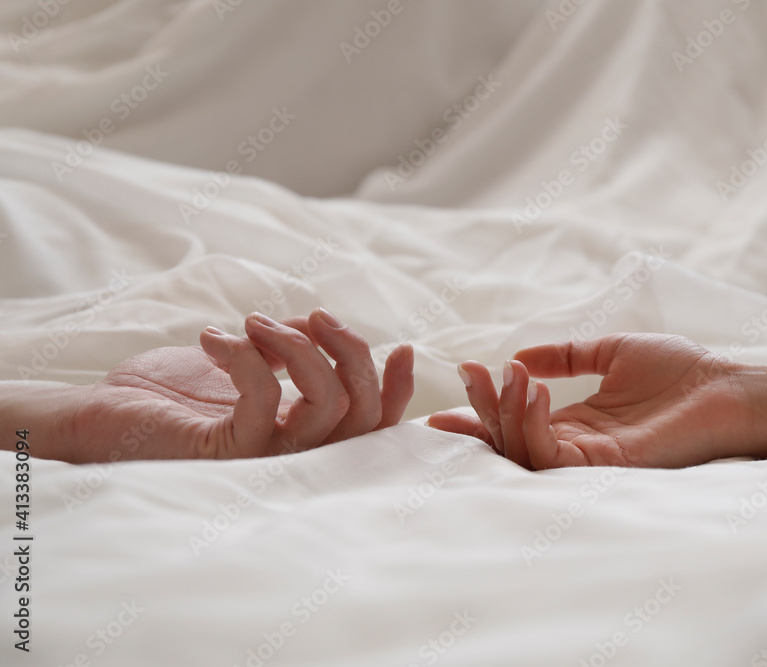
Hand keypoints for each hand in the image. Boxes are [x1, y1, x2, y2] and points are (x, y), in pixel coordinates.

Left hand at [63, 309, 412, 461]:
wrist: (98, 412)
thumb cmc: (169, 391)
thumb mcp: (245, 360)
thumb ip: (289, 350)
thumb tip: (319, 325)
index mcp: (302, 437)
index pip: (371, 425)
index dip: (396, 389)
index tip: (401, 344)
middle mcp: (292, 457)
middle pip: (363, 413)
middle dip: (352, 352)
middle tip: (317, 315)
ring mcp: (263, 459)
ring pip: (327, 405)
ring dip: (299, 346)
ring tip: (254, 321)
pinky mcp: (227, 452)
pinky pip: (266, 399)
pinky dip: (247, 355)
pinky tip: (213, 337)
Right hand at [427, 334, 751, 469]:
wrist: (728, 387)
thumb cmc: (683, 371)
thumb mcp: (611, 352)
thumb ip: (566, 355)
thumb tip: (520, 353)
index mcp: (576, 421)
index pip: (517, 420)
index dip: (482, 406)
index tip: (458, 378)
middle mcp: (577, 444)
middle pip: (509, 439)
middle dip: (482, 407)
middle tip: (470, 372)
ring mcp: (590, 458)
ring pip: (522, 451)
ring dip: (505, 412)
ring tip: (510, 374)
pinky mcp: (607, 465)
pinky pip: (552, 456)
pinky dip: (533, 425)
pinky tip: (534, 390)